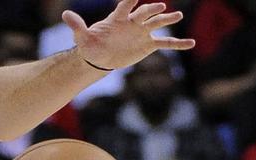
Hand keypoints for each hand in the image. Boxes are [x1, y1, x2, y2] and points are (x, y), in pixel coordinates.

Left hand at [63, 0, 194, 71]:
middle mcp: (133, 22)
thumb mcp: (82, 37)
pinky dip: (178, 44)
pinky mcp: (148, 45)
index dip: (130, 0)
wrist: (99, 57)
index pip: (125, 6)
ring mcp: (142, 32)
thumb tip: (64, 14)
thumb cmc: (91, 45)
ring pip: (157, 23)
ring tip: (178, 16)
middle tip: (160, 6)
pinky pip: (165, 43)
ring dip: (167, 20)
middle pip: (144, 13)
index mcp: (118, 18)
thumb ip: (77, 26)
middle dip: (151, 10)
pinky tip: (191, 43)